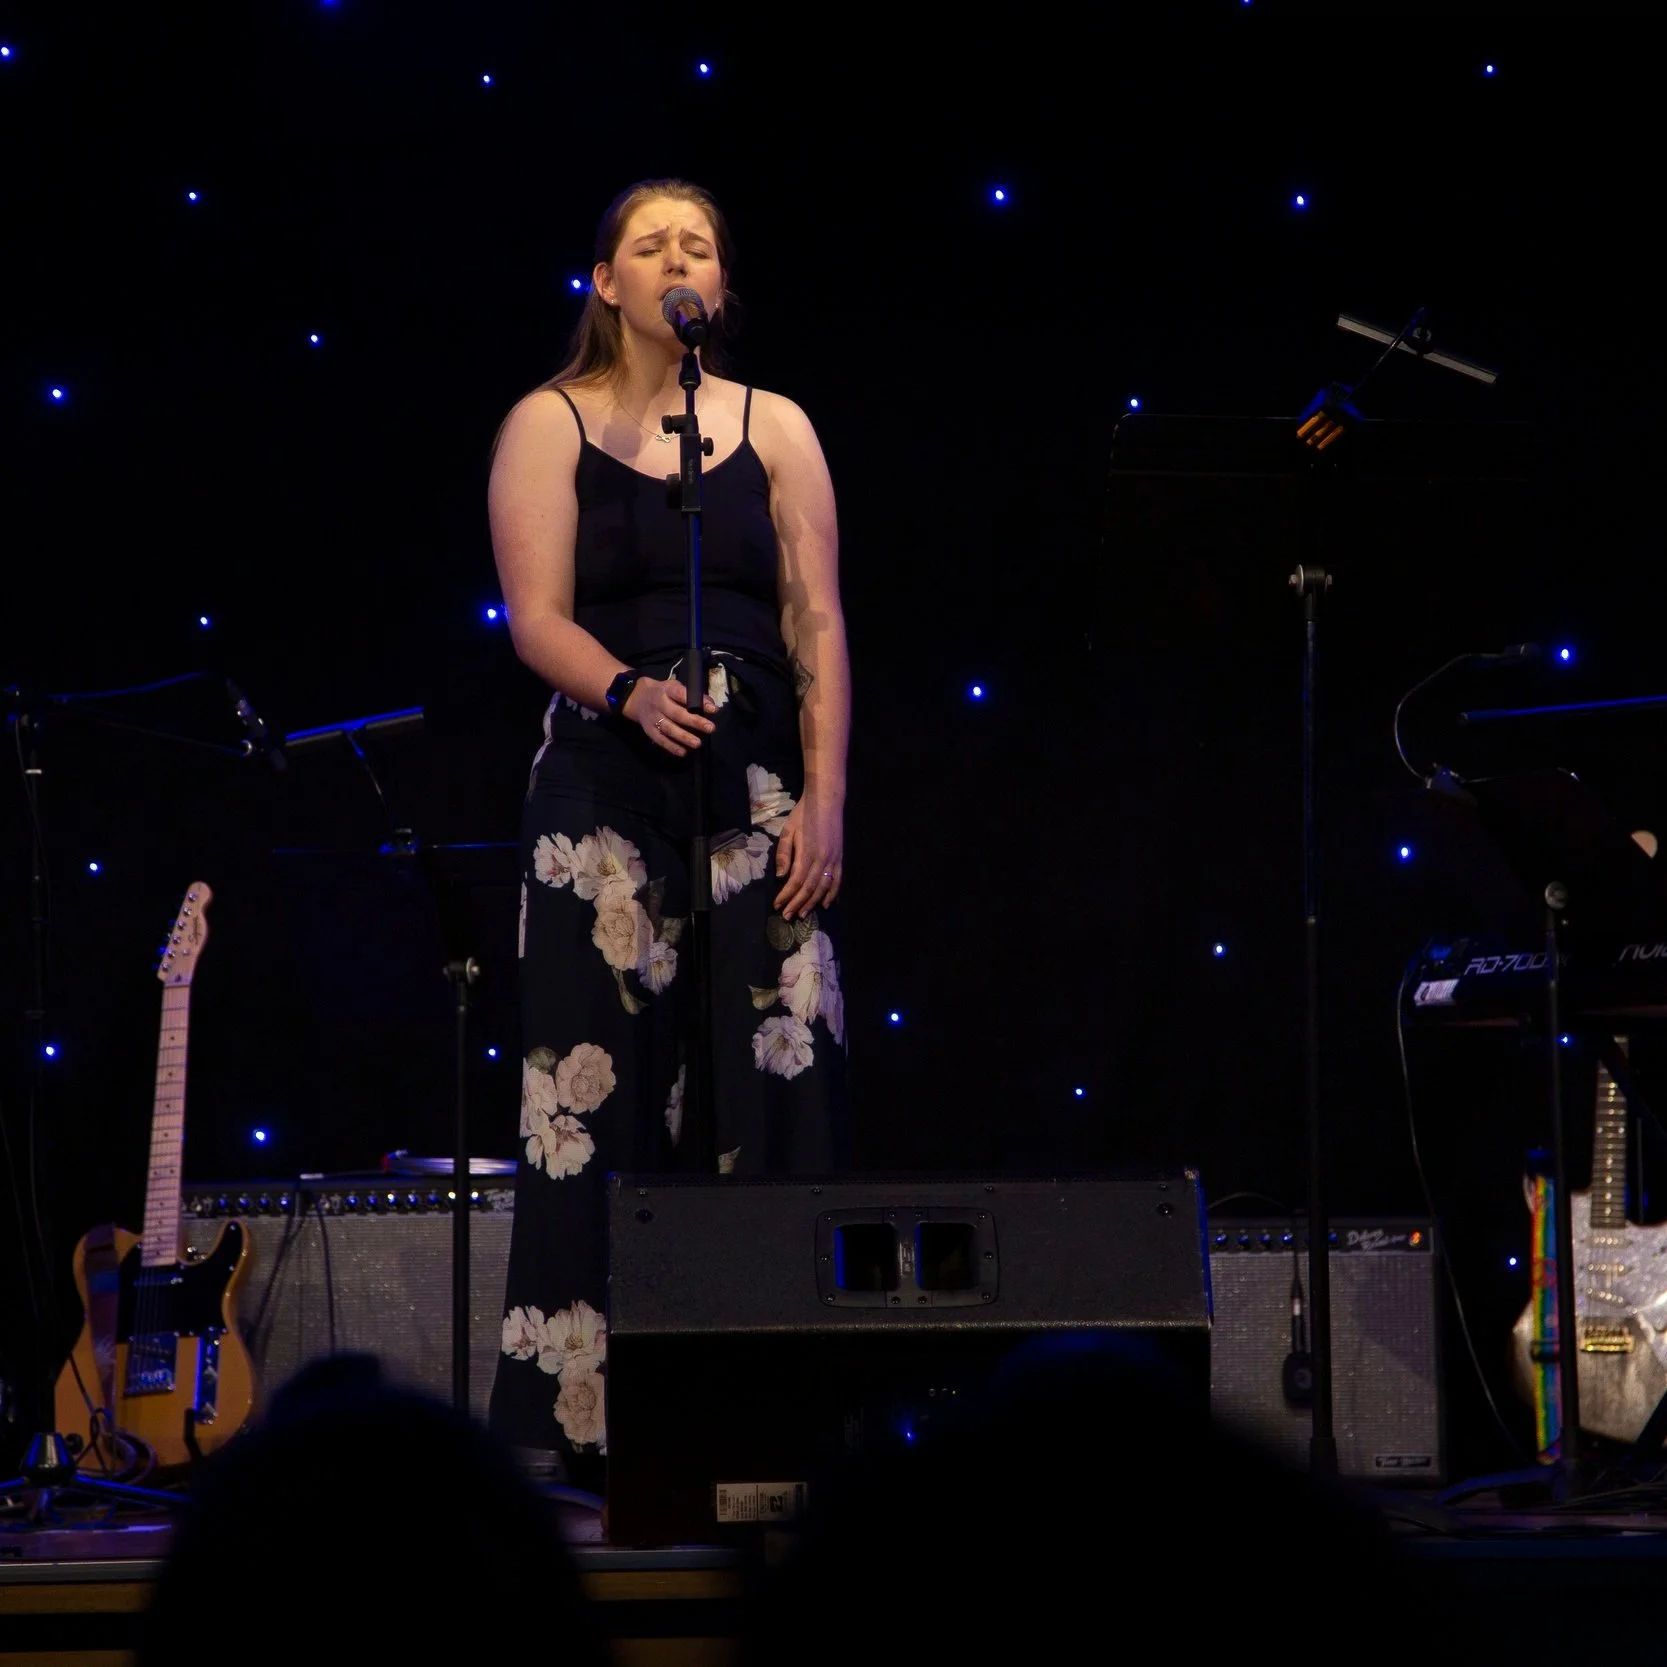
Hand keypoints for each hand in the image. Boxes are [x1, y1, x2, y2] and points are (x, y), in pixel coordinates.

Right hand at [624, 676, 715, 756]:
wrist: (637, 698)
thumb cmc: (663, 693)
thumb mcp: (675, 687)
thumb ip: (692, 696)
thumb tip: (712, 706)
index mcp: (667, 690)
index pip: (682, 695)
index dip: (698, 701)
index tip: (713, 709)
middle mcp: (659, 704)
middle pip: (677, 714)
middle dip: (695, 722)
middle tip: (711, 728)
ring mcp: (653, 718)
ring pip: (669, 729)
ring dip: (684, 737)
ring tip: (698, 744)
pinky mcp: (649, 730)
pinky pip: (660, 740)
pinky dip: (671, 747)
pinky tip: (683, 752)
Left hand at [774, 790, 842, 919]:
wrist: (826, 801)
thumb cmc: (803, 815)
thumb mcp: (788, 831)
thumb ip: (784, 854)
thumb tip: (781, 877)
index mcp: (807, 853)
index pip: (795, 881)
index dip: (786, 895)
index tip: (777, 905)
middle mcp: (822, 860)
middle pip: (809, 888)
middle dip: (797, 904)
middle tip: (787, 916)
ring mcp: (833, 860)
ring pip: (823, 888)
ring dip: (812, 903)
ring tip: (802, 914)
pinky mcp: (840, 858)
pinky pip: (837, 880)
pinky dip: (832, 894)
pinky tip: (825, 904)